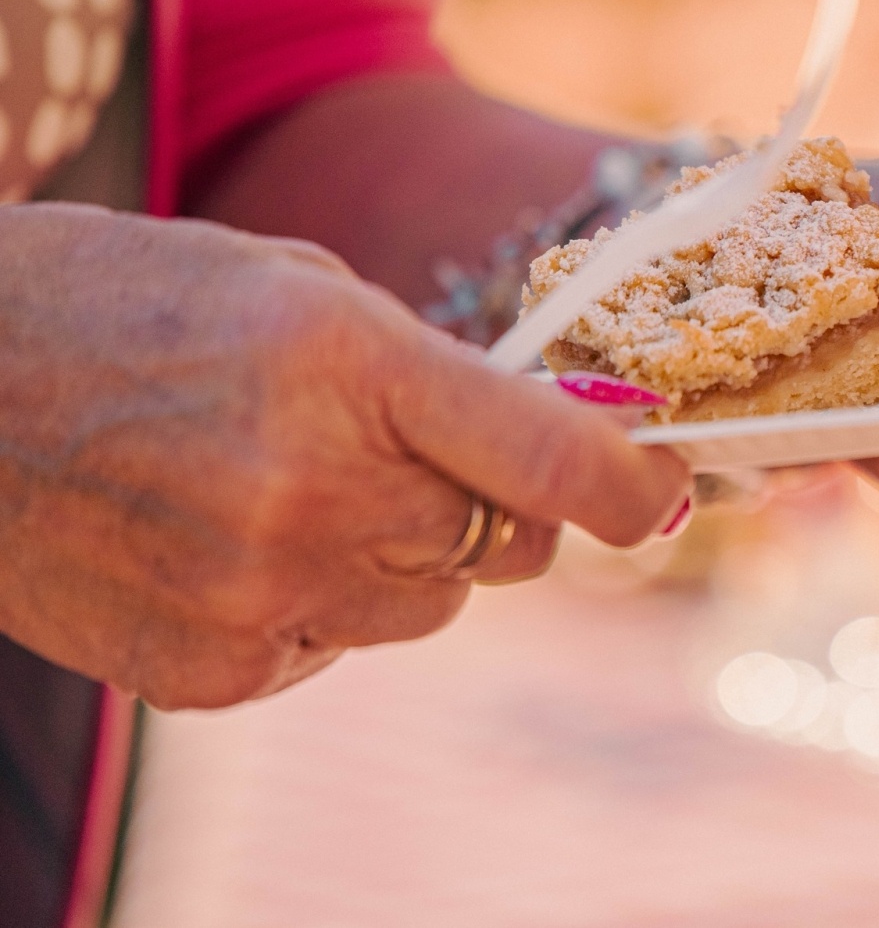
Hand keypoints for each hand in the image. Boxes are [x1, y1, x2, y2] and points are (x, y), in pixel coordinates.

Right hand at [0, 205, 689, 708]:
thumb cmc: (131, 305)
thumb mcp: (299, 289)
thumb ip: (430, 375)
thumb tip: (550, 445)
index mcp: (348, 364)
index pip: (555, 461)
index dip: (637, 489)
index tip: (665, 492)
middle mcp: (316, 490)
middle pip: (505, 545)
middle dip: (490, 505)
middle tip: (412, 458)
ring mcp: (259, 593)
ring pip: (428, 607)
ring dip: (400, 557)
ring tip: (288, 488)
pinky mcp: (213, 671)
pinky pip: (337, 647)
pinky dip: (317, 603)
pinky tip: (229, 540)